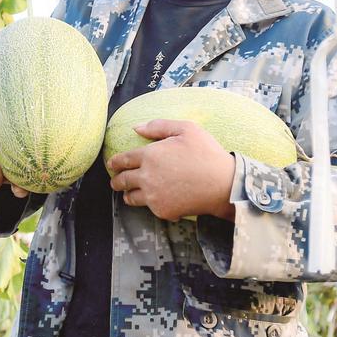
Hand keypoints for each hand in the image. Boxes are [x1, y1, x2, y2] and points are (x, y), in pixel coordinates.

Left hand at [108, 119, 235, 221]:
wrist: (224, 185)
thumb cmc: (207, 154)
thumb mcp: (187, 129)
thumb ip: (158, 126)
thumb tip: (136, 127)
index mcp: (149, 155)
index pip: (122, 160)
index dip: (114, 162)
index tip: (112, 164)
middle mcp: (146, 177)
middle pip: (121, 181)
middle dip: (116, 180)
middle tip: (116, 181)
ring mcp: (153, 196)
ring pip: (130, 198)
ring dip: (127, 194)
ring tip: (129, 193)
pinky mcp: (162, 210)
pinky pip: (148, 208)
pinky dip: (150, 203)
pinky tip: (155, 199)